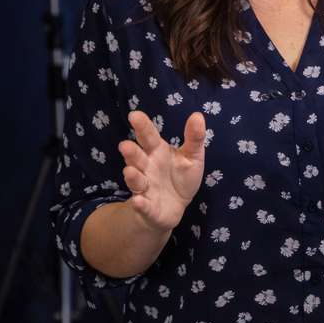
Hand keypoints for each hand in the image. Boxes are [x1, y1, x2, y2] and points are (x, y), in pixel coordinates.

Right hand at [118, 110, 205, 232]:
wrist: (175, 207)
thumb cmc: (181, 177)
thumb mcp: (193, 157)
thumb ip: (194, 138)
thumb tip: (197, 115)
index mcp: (157, 152)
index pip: (149, 137)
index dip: (142, 126)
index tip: (134, 115)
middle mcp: (147, 168)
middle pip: (137, 157)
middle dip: (131, 152)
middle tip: (125, 145)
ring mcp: (145, 187)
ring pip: (136, 180)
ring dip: (132, 176)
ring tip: (130, 170)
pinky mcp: (147, 207)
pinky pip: (142, 205)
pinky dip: (140, 203)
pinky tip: (139, 201)